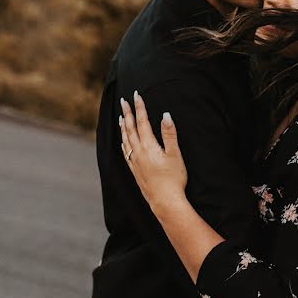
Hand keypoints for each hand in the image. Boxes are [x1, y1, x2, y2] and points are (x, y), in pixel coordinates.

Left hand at [119, 91, 187, 214]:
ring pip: (126, 140)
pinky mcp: (135, 171)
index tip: (136, 95)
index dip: (139, 108)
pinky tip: (123, 141)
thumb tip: (165, 115)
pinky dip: (123, 142)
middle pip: (131, 129)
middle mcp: (138, 152)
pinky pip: (125, 152)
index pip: (142, 122)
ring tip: (122, 117)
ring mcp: (135, 162)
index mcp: (148, 146)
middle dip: (128, 113)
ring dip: (124, 127)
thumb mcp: (175, 155)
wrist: (165, 201)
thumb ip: (169, 134)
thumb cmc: (173, 179)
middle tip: (123, 101)